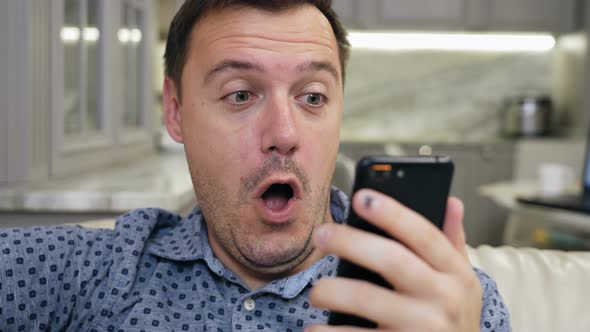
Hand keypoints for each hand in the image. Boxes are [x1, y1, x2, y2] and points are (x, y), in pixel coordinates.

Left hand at [307, 189, 481, 330]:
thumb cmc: (452, 320)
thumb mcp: (463, 284)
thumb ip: (452, 244)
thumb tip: (451, 201)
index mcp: (457, 274)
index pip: (425, 235)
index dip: (392, 213)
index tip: (360, 197)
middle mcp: (444, 299)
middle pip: (391, 259)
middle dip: (350, 241)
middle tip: (321, 234)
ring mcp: (423, 328)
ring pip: (367, 298)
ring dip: (332, 290)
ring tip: (316, 291)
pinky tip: (314, 328)